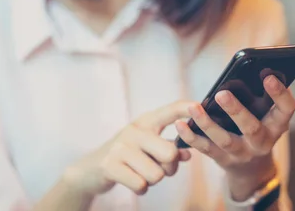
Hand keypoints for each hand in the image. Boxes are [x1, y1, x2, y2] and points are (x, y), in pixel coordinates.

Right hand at [62, 100, 192, 197]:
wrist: (91, 169)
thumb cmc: (128, 157)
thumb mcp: (147, 147)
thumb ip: (168, 147)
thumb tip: (189, 154)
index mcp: (146, 122)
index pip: (170, 110)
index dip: (187, 108)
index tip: (202, 105)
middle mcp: (134, 130)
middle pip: (170, 153)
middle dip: (170, 168)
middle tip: (161, 169)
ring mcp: (121, 147)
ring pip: (157, 174)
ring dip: (153, 181)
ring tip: (141, 174)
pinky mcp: (110, 165)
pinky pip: (141, 185)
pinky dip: (140, 189)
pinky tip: (131, 181)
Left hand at [174, 75, 294, 186]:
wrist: (252, 168)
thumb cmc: (259, 129)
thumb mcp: (268, 116)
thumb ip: (263, 97)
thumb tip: (255, 68)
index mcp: (277, 125)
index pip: (286, 110)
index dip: (280, 94)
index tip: (269, 76)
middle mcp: (262, 142)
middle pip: (251, 128)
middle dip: (236, 111)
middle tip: (221, 93)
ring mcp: (242, 153)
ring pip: (225, 140)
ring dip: (207, 124)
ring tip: (193, 107)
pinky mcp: (223, 159)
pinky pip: (206, 148)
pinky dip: (191, 137)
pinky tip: (180, 124)